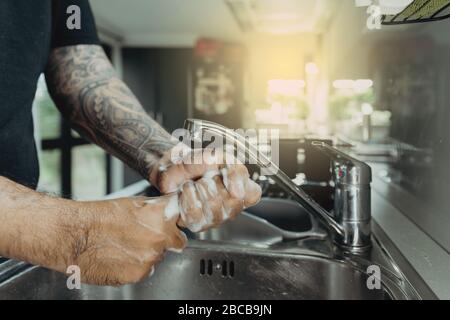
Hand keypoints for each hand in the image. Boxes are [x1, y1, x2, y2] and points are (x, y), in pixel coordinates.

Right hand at [62, 196, 185, 285]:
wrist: (73, 234)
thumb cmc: (99, 215)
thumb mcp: (134, 203)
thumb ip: (157, 210)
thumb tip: (170, 212)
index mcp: (161, 214)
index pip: (185, 218)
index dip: (178, 222)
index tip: (176, 223)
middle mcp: (160, 236)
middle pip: (178, 241)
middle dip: (166, 240)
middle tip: (147, 236)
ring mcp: (151, 257)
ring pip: (160, 257)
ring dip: (149, 253)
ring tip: (126, 245)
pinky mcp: (139, 274)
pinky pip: (146, 271)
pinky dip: (136, 266)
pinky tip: (120, 257)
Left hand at [151, 148, 261, 231]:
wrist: (170, 167)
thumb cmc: (194, 161)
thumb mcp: (216, 155)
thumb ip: (232, 169)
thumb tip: (239, 193)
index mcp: (241, 188)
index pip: (253, 194)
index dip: (239, 183)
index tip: (223, 172)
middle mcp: (231, 206)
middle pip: (233, 203)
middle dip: (214, 184)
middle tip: (204, 176)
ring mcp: (216, 218)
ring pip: (215, 210)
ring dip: (199, 190)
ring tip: (194, 182)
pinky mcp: (199, 224)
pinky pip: (196, 214)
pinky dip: (187, 197)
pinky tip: (186, 191)